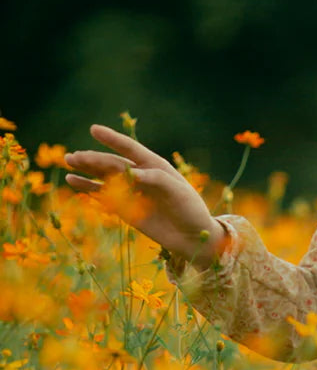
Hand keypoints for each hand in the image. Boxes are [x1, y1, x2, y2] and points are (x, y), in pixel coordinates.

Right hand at [65, 125, 227, 265]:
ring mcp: (133, 193)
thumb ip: (155, 179)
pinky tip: (73, 182)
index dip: (112, 139)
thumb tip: (130, 173)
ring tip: (69, 162)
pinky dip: (89, 189)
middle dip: (93, 159)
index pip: (130, 149)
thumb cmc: (191, 210)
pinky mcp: (127, 210)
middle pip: (113, 164)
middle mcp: (141, 176)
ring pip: (105, 178)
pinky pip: (104, 197)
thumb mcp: (177, 192)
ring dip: (87, 170)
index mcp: (155, 166)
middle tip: (73, 156)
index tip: (94, 130)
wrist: (195, 239)